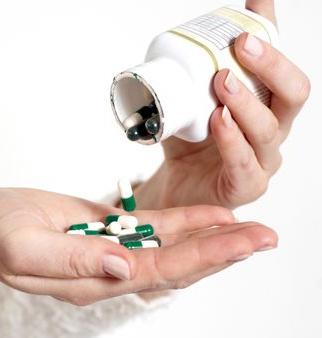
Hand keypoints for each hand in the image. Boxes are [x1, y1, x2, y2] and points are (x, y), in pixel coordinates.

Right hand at [0, 187, 276, 337]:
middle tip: (265, 237)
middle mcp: (106, 270)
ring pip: (168, 246)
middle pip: (174, 263)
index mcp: (90, 281)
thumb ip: (71, 261)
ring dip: (209, 237)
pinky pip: (149, 227)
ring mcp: (106, 250)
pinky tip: (206, 215)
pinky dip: (180, 221)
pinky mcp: (102, 229)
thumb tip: (123, 265)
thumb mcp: (23, 247)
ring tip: (249, 227)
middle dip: (221, 250)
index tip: (242, 241)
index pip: (158, 271)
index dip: (202, 257)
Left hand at [135, 0, 309, 209]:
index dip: (274, 43)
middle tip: (242, 44)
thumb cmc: (191, 142)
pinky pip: (244, 162)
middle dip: (271, 65)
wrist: (178, 186)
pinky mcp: (245, 185)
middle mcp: (271, 130)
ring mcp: (262, 160)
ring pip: (268, 128)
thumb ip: (196, 70)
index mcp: (266, 106)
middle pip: (292, 94)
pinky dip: (231, 139)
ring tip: (222, 81)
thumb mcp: (192, 98)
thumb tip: (189, 32)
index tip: (251, 18)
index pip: (282, 70)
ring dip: (246, 101)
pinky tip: (218, 121)